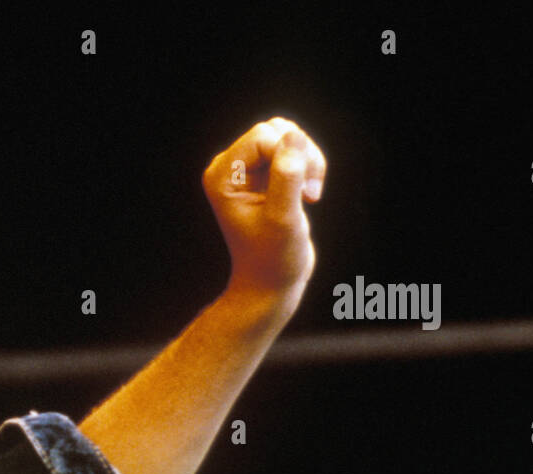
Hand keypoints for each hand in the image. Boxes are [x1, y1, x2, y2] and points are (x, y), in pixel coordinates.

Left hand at [201, 117, 326, 296]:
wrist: (271, 283)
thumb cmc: (273, 258)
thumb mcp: (283, 218)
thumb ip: (287, 176)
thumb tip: (293, 136)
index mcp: (221, 176)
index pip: (263, 136)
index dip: (289, 156)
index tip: (301, 190)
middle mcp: (229, 168)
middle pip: (275, 130)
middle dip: (301, 155)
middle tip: (308, 190)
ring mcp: (247, 171)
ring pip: (288, 137)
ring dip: (308, 161)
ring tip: (310, 193)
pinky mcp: (266, 176)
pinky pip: (293, 151)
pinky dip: (309, 168)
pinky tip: (309, 196)